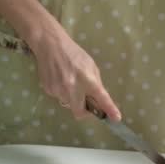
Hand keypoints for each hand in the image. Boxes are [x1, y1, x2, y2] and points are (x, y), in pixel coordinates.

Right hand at [0, 0, 120, 120]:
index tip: (116, 118)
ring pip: (68, 104)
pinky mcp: (48, 90)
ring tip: (68, 81)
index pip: (101, 97)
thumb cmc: (74, 54)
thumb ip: (95, 83)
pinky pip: (58, 97)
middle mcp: (72, 87)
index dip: (109, 109)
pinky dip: (61, 92)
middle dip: (83, 111)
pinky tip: (59, 78)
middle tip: (85, 103)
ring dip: (71, 98)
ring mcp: (59, 90)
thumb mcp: (90, 65)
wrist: (50, 45)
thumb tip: (98, 100)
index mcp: (87, 79)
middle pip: (79, 112)